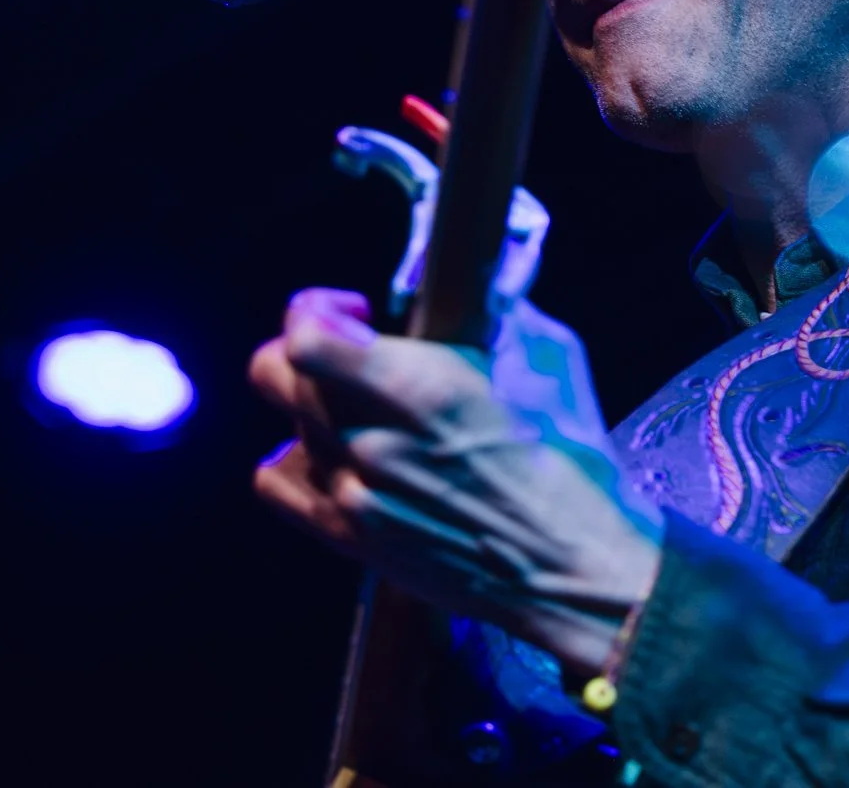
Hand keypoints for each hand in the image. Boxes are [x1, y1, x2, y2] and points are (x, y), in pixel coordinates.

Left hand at [249, 288, 663, 672]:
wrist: (573, 568)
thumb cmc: (571, 463)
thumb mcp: (547, 359)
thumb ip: (496, 313)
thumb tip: (475, 281)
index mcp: (421, 388)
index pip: (305, 336)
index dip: (314, 308)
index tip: (352, 310)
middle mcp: (372, 439)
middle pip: (277, 374)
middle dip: (306, 347)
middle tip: (350, 349)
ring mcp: (355, 493)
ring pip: (285, 424)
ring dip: (313, 405)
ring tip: (358, 409)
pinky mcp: (350, 537)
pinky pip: (276, 485)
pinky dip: (293, 462)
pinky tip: (333, 457)